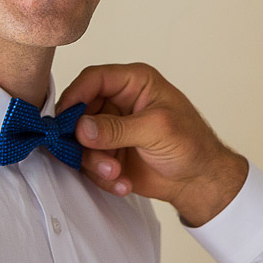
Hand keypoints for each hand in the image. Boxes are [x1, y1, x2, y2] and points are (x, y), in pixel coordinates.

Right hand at [59, 63, 248, 226]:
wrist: (199, 180)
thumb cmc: (191, 144)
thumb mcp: (157, 130)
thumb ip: (117, 129)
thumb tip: (81, 128)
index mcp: (134, 83)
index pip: (94, 79)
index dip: (75, 95)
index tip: (63, 118)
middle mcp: (118, 102)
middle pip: (79, 112)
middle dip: (83, 139)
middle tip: (96, 157)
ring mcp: (111, 129)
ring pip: (79, 141)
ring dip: (94, 161)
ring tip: (116, 174)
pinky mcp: (107, 153)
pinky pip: (88, 162)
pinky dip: (102, 176)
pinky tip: (123, 183)